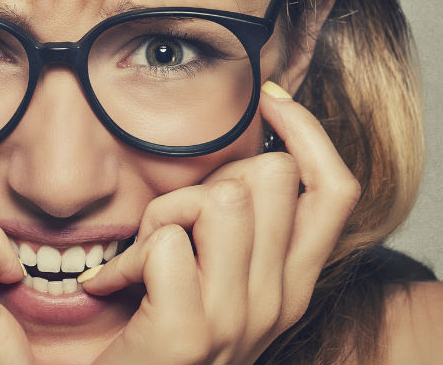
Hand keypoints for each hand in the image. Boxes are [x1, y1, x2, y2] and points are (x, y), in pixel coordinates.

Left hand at [81, 84, 361, 363]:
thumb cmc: (157, 347)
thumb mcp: (221, 286)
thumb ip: (245, 232)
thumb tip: (259, 151)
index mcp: (292, 287)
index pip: (337, 190)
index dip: (309, 135)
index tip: (270, 103)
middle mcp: (277, 304)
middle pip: (270, 180)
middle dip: (209, 183)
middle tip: (168, 230)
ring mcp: (235, 322)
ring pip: (220, 201)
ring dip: (164, 216)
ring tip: (139, 259)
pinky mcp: (184, 336)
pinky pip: (165, 246)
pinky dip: (124, 258)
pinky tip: (106, 287)